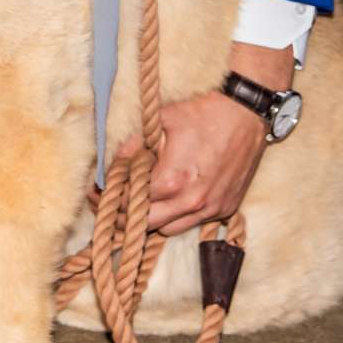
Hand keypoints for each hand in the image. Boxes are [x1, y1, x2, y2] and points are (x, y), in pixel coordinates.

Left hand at [120, 42, 290, 234]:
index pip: (130, 201)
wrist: (246, 113)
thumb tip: (114, 164)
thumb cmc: (203, 112)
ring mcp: (212, 208)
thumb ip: (133, 146)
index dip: (109, 196)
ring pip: (168, 230)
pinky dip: (177, 216)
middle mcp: (192, 201)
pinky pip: (193, 223)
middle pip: (145, 224)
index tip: (95, 191)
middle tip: (110, 201)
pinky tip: (168, 199)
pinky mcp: (226, 209)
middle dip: (124, 215)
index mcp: (172, 180)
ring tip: (139, 200)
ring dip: (151, 218)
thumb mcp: (160, 121)